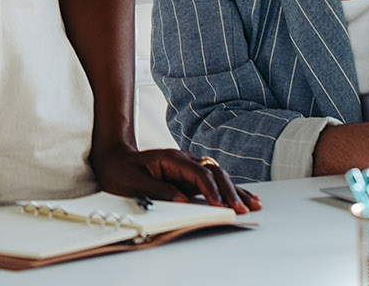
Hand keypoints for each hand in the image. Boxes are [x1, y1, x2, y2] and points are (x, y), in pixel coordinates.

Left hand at [89, 143, 259, 214]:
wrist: (115, 158)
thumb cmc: (121, 170)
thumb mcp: (134, 182)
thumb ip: (159, 191)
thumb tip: (183, 201)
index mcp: (172, 158)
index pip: (198, 174)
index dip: (211, 190)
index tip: (220, 206)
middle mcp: (185, 159)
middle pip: (214, 173)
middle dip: (230, 192)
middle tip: (242, 210)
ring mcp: (189, 166)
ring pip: (218, 176)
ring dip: (235, 190)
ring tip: (253, 204)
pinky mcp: (189, 175)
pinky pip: (213, 182)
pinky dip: (228, 191)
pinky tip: (242, 198)